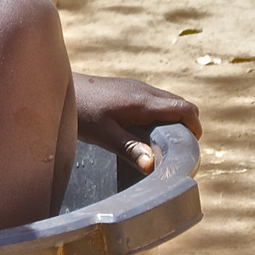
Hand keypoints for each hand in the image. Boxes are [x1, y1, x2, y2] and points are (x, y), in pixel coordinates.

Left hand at [73, 73, 201, 171]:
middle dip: (186, 126)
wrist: (59, 88)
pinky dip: (159, 114)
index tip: (189, 148)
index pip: (185, 109)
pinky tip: (142, 130)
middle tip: (174, 149)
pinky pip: (154, 100)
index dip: (194, 128)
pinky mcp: (128, 89)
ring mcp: (137, 88)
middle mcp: (145, 91)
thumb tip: (153, 166)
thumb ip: (130, 149)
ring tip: (158, 143)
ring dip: (172, 120)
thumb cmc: (80, 111)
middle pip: (181, 105)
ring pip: (168, 102)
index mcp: (144, 102)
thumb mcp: (104, 135)